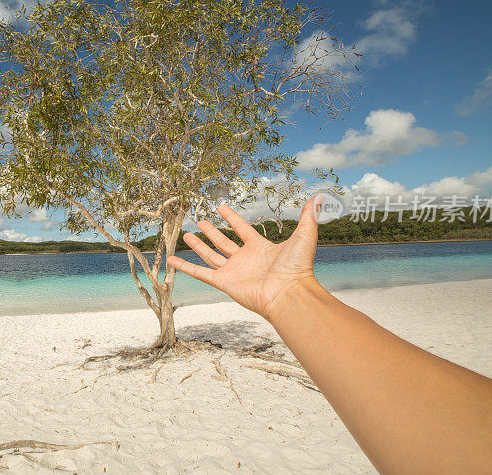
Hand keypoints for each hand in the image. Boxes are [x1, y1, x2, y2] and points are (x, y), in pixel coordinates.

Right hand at [167, 195, 321, 318]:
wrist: (288, 293)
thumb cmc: (297, 268)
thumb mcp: (304, 236)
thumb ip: (308, 217)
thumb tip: (319, 197)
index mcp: (261, 248)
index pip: (243, 229)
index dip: (232, 218)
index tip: (221, 207)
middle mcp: (245, 260)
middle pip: (224, 243)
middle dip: (212, 232)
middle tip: (200, 220)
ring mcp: (233, 271)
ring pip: (211, 256)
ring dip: (198, 246)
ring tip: (186, 234)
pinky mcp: (224, 282)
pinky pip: (201, 273)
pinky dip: (186, 267)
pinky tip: (173, 260)